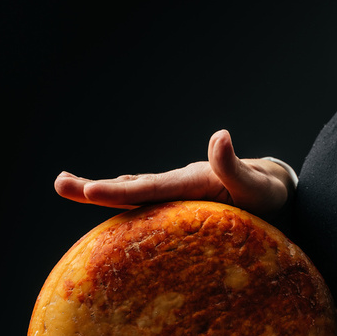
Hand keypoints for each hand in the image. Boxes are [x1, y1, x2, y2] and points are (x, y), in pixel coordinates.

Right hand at [54, 129, 292, 215]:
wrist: (276, 189)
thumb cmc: (270, 193)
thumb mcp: (260, 186)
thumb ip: (236, 167)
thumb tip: (220, 135)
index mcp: (192, 182)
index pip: (150, 188)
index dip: (118, 191)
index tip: (89, 189)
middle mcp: (179, 183)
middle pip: (132, 187)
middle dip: (95, 187)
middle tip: (59, 184)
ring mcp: (178, 190)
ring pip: (135, 191)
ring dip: (103, 191)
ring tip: (71, 188)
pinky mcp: (181, 199)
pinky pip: (147, 200)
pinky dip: (125, 198)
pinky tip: (113, 199)